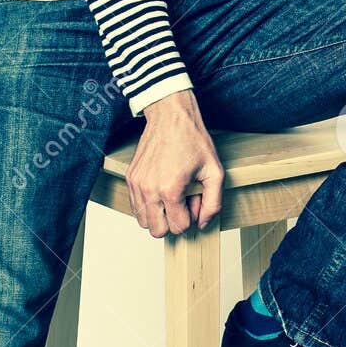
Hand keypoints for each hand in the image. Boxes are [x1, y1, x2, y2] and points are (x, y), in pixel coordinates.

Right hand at [126, 88, 225, 237]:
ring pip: (144, 221)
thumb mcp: (215, 172)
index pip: (178, 228)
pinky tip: (161, 190)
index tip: (194, 200)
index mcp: (170, 190)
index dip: (190, 217)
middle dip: (173, 222)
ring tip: (171, 197)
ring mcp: (136, 184)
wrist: (170, 116)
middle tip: (183, 202)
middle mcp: (149, 189)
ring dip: (159, 215)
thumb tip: (202, 224)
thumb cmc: (192, 139)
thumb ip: (213, 203)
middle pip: (157, 231)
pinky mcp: (130, 178)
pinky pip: (135, 207)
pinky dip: (148, 205)